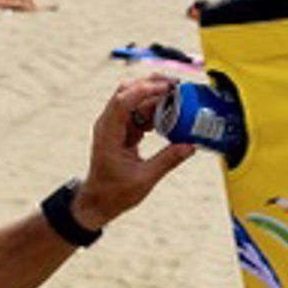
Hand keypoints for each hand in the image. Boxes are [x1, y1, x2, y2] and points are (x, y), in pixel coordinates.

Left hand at [73, 76, 194, 229]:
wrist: (97, 202)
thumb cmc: (114, 193)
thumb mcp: (144, 179)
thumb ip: (168, 160)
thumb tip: (190, 146)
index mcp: (108, 133)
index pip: (122, 100)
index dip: (145, 89)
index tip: (168, 88)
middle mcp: (109, 124)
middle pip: (127, 91)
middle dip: (152, 84)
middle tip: (177, 85)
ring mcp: (115, 126)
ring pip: (135, 100)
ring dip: (156, 98)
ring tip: (179, 100)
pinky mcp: (122, 131)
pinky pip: (139, 113)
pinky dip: (154, 111)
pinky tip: (170, 116)